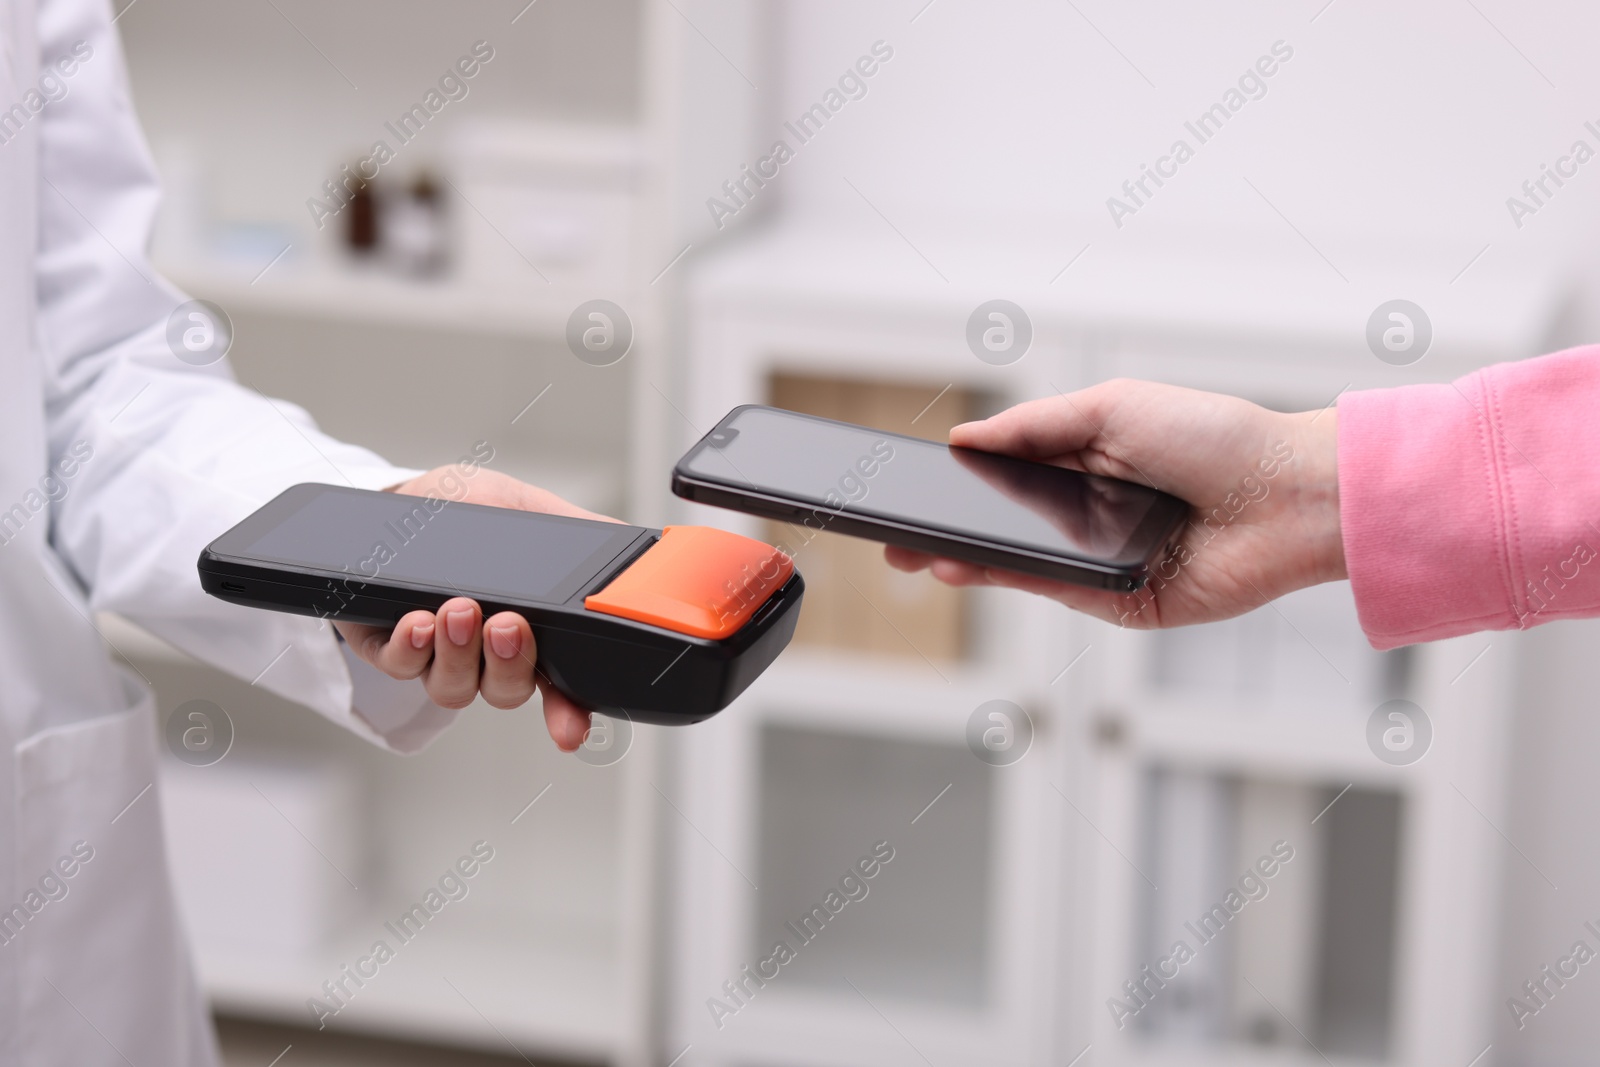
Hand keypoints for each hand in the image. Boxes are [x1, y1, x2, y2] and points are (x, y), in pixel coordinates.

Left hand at [333, 467, 614, 750]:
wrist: (403, 495)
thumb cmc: (468, 507)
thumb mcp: (530, 509)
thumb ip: (582, 531)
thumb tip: (639, 549)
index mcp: (530, 631)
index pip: (559, 685)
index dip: (568, 713)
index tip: (572, 730)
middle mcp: (484, 653)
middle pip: (506, 692)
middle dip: (511, 665)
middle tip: (508, 626)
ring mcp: (438, 654)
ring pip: (454, 688)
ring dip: (459, 654)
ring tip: (459, 610)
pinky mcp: (389, 646)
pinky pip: (400, 667)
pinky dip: (411, 648)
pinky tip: (418, 620)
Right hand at [884, 380, 1344, 627]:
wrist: (1285, 494)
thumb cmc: (1214, 437)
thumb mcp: (1113, 406)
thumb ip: (1035, 426)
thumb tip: (964, 439)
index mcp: (1087, 463)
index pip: (1006, 477)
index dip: (960, 484)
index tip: (913, 487)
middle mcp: (1089, 515)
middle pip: (1003, 527)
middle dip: (948, 531)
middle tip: (896, 536)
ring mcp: (1102, 562)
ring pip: (1021, 564)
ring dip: (969, 559)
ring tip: (921, 552)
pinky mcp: (1121, 602)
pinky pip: (1056, 592)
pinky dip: (1014, 580)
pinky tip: (974, 565)